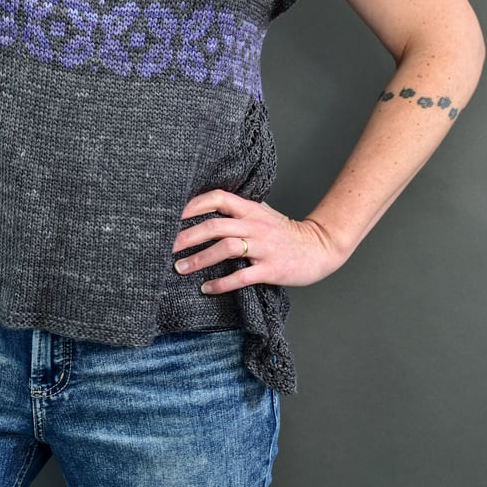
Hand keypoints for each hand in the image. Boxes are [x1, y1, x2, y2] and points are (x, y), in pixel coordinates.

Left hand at [171, 189, 349, 294]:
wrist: (319, 248)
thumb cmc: (286, 233)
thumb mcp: (263, 214)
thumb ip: (240, 210)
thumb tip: (210, 206)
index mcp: (251, 210)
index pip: (218, 198)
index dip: (194, 204)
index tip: (172, 214)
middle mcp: (255, 226)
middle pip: (215, 225)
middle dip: (187, 236)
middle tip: (167, 247)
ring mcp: (263, 247)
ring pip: (225, 247)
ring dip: (199, 259)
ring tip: (180, 268)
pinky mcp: (270, 269)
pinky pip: (241, 276)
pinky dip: (222, 283)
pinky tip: (206, 288)